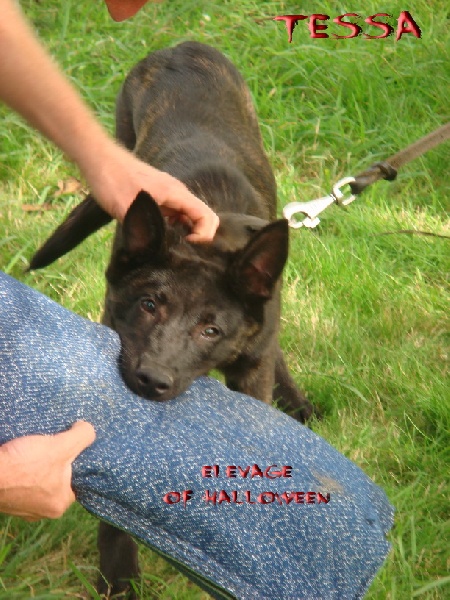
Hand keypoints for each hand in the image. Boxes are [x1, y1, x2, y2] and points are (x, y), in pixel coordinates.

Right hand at [0, 421, 95, 519]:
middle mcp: (42, 512)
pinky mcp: (8, 499)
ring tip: (38, 449)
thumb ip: (82, 437)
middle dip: (57, 462)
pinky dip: (23, 471)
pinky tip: (23, 458)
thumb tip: (89, 429)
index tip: (74, 447)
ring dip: (39, 466)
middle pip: (58, 480)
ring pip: (39, 481)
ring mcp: (22, 507)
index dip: (78, 462)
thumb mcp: (61, 446)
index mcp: (59, 505)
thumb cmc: (24, 465)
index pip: (77, 482)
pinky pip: (22, 483)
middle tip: (56, 444)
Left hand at [79, 142, 219, 242]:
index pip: (206, 216)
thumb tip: (151, 251)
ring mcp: (169, 193)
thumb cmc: (112, 181)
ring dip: (188, 232)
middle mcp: (177, 192)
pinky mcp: (159, 196)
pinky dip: (176, 226)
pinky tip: (161, 236)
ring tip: (171, 246)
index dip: (204, 235)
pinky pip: (177, 213)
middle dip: (200, 235)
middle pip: (203, 216)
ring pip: (190, 215)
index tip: (187, 245)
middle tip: (182, 249)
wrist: (99, 159)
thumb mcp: (126, 209)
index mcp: (176, 193)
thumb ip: (143, 230)